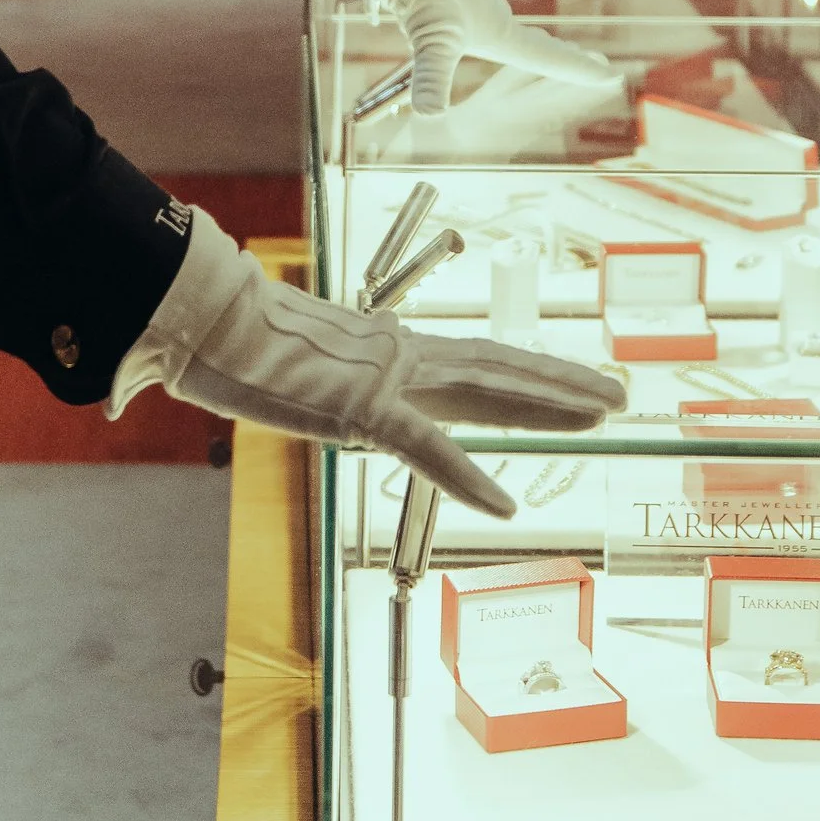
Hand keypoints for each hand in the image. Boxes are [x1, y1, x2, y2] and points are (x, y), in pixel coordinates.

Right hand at [111, 209, 623, 514]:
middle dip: (562, 385)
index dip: (527, 375)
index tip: (571, 384)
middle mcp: (399, 357)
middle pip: (499, 370)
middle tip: (620, 393)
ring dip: (546, 404)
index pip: (474, 364)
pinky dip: (467, 477)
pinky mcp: (360, 409)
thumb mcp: (290, 375)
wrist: (200, 317)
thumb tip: (308, 391)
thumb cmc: (231, 344)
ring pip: (485, 391)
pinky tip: (504, 503)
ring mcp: (385, 380)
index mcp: (386, 352)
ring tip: (603, 413)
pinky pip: (425, 449)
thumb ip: (310, 388)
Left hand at [380, 0, 613, 119]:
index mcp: (500, 33)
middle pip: (540, 44)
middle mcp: (494, 21)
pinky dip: (505, 28)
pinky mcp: (455, 0)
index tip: (611, 75)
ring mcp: (475, 9)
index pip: (549, 57)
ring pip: (517, 30)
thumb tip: (429, 115)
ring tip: (548, 46)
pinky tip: (492, 20)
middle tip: (594, 63)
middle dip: (566, 57)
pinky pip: (492, 20)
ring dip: (537, 42)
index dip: (579, 70)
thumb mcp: (432, 40)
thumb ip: (432, 78)